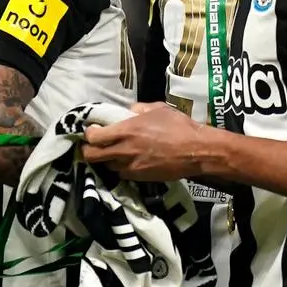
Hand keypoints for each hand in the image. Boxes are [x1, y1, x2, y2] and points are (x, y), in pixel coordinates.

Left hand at [81, 102, 208, 180]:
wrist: (198, 151)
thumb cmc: (179, 126)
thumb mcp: (157, 109)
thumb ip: (138, 109)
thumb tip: (127, 111)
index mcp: (126, 130)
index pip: (93, 137)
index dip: (89, 134)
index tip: (93, 130)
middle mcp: (124, 150)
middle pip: (91, 156)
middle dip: (88, 150)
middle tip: (94, 145)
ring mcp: (131, 166)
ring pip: (106, 166)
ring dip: (106, 160)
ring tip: (113, 152)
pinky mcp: (140, 178)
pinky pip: (122, 174)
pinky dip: (121, 168)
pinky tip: (128, 161)